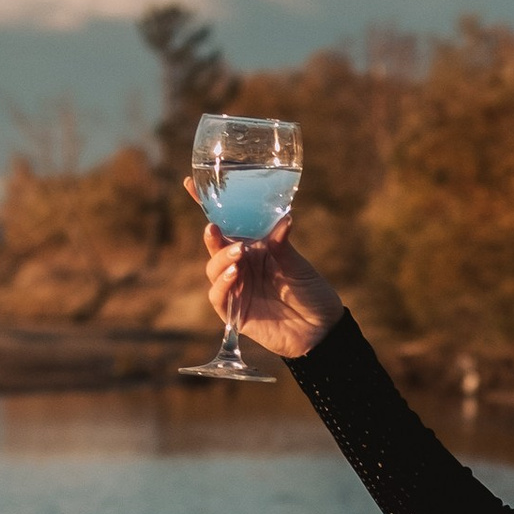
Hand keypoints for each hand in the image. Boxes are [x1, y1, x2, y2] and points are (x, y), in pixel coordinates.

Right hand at [200, 217, 341, 360]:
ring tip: (239, 253)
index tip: (190, 183)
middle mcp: (242, 265)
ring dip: (221, 258)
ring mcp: (237, 288)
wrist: (322, 329)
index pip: (229, 224)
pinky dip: (222, 284)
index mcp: (255, 247)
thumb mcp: (298, 266)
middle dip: (212, 235)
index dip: (207, 205)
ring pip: (213, 269)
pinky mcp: (235, 313)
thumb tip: (283, 218)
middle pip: (215, 246)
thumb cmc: (312, 293)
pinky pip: (218, 297)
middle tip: (215, 228)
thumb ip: (283, 246)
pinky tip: (234, 273)